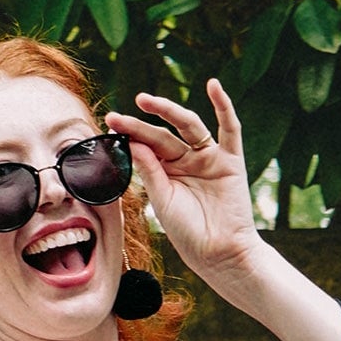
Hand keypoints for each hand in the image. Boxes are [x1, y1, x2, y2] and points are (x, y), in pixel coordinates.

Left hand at [107, 78, 263, 289]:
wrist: (220, 254)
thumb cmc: (189, 233)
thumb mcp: (163, 201)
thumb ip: (150, 171)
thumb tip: (134, 142)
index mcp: (168, 173)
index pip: (147, 147)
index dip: (130, 135)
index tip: (110, 123)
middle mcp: (187, 161)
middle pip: (163, 135)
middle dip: (141, 123)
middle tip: (120, 114)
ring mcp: (209, 158)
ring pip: (189, 126)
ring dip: (169, 110)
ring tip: (146, 100)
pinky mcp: (231, 160)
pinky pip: (229, 129)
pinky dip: (223, 106)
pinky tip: (213, 86)